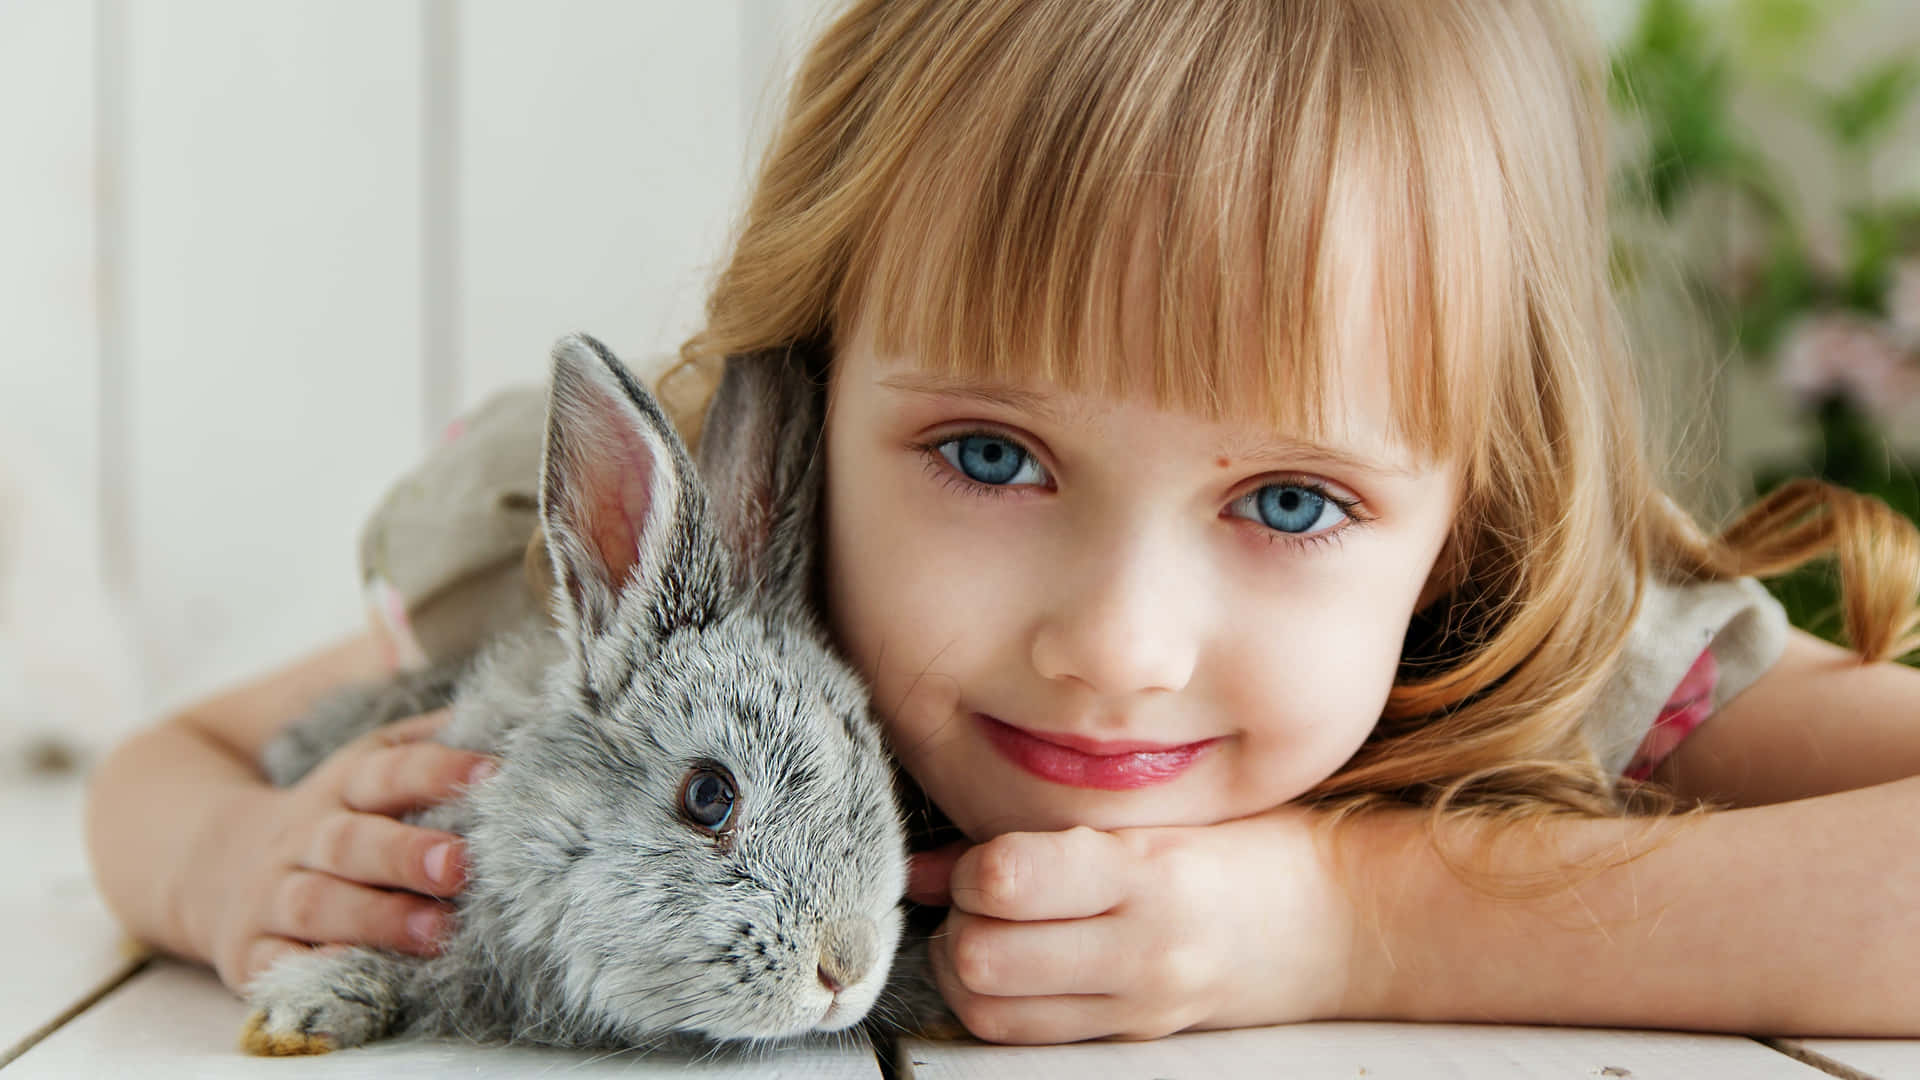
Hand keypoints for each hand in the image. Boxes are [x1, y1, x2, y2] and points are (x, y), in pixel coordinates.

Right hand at [192, 710, 495, 992]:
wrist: (212, 862)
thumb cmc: (334, 815)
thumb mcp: (367, 762)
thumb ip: (426, 737)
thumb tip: (495, 701)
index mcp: (343, 787)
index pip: (389, 771)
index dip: (438, 770)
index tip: (492, 775)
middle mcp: (305, 838)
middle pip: (351, 842)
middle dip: (405, 854)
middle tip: (461, 865)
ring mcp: (273, 896)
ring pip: (318, 904)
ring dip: (376, 919)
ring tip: (436, 931)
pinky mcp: (251, 953)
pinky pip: (276, 966)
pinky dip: (313, 973)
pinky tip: (357, 978)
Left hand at [912, 807, 1354, 1042]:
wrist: (1344, 923)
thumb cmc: (1256, 849)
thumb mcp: (1159, 817)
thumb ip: (1050, 835)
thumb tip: (928, 868)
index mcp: (1148, 870)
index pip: (1007, 878)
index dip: (970, 867)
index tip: (985, 857)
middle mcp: (1141, 947)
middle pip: (982, 957)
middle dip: (956, 925)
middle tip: (975, 901)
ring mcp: (1140, 1003)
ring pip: (993, 1012)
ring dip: (966, 973)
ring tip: (990, 937)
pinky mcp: (1137, 1036)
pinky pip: (1029, 1038)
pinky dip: (999, 1006)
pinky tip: (1016, 969)